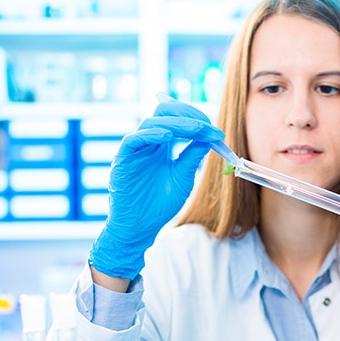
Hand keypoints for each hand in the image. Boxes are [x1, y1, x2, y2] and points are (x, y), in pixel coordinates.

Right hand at [89, 102, 224, 279]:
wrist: (141, 227)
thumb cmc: (160, 205)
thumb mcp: (182, 178)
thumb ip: (192, 157)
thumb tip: (209, 138)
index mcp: (162, 146)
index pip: (178, 120)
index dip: (197, 121)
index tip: (217, 133)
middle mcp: (148, 143)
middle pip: (164, 113)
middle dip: (187, 115)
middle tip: (207, 126)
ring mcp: (134, 149)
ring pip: (151, 122)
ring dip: (176, 124)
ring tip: (196, 129)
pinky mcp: (122, 159)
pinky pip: (133, 140)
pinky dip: (150, 134)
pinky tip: (167, 137)